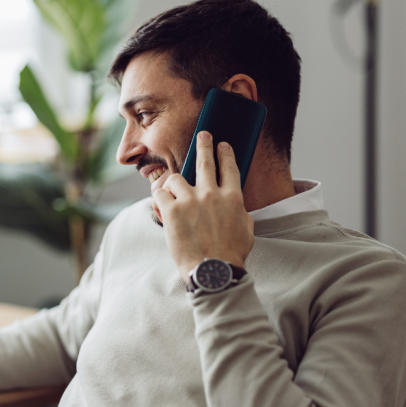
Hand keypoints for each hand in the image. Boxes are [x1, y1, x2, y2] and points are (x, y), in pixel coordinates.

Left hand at [152, 131, 254, 283]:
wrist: (213, 271)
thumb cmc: (231, 255)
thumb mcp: (246, 229)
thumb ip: (240, 212)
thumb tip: (234, 204)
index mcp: (233, 198)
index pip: (229, 167)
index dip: (225, 153)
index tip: (222, 145)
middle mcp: (211, 194)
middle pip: (205, 161)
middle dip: (204, 145)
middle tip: (203, 135)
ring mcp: (190, 201)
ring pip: (176, 178)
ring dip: (174, 184)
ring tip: (174, 192)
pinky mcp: (171, 211)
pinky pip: (160, 194)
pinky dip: (159, 198)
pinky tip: (161, 204)